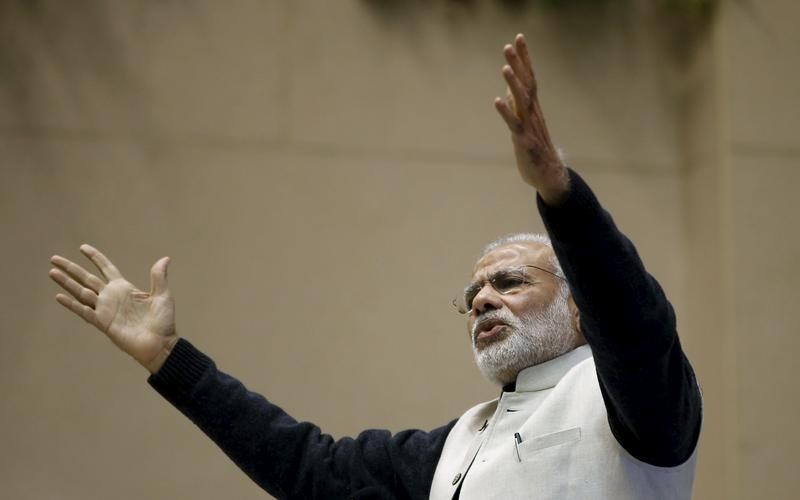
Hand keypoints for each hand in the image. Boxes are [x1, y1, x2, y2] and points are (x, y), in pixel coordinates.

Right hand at [49, 244, 177, 373]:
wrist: (160, 344)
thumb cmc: (163, 321)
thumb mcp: (163, 295)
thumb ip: (159, 277)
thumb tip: (165, 258)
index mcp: (125, 288)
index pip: (106, 269)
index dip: (95, 258)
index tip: (83, 248)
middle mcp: (112, 297)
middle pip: (87, 278)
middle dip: (71, 268)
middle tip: (54, 259)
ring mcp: (105, 310)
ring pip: (81, 292)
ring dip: (67, 283)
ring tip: (52, 272)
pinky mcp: (103, 323)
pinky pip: (84, 312)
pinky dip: (72, 304)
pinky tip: (59, 296)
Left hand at [494, 34, 569, 204]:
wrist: (549, 176)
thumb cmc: (535, 149)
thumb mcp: (525, 123)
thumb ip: (517, 105)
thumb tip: (508, 88)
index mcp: (533, 108)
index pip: (530, 77)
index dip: (524, 58)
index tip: (519, 38)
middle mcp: (533, 113)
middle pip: (526, 83)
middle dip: (519, 64)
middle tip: (510, 44)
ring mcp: (530, 126)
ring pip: (522, 101)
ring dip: (513, 84)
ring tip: (505, 67)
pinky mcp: (524, 141)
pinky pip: (514, 124)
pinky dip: (506, 112)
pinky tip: (497, 100)